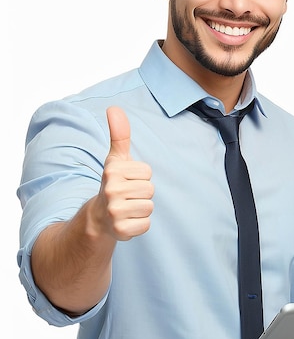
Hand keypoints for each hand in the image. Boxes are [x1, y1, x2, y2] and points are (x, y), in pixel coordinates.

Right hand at [97, 106, 153, 240]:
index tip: (127, 181)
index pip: (147, 172)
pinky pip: (146, 224)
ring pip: (149, 207)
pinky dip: (139, 224)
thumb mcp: (116, 159)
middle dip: (142, 193)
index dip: (141, 177)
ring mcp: (115, 212)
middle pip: (150, 189)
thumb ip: (119, 135)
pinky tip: (127, 221)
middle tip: (127, 196)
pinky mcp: (120, 230)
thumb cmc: (113, 183)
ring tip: (127, 208)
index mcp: (112, 171)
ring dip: (141, 209)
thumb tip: (114, 108)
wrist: (98, 217)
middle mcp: (111, 190)